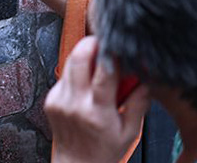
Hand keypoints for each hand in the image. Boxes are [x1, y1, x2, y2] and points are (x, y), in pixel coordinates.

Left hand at [46, 37, 150, 162]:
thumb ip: (138, 103)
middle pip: (78, 57)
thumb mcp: (129, 132)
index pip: (104, 73)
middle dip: (93, 43)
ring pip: (69, 62)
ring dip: (85, 56)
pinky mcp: (51, 100)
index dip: (112, 53)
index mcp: (97, 112)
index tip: (120, 45)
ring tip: (98, 67)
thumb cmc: (103, 152)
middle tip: (106, 46)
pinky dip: (77, 72)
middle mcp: (75, 104)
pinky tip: (87, 85)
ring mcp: (59, 101)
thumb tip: (146, 79)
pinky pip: (64, 75)